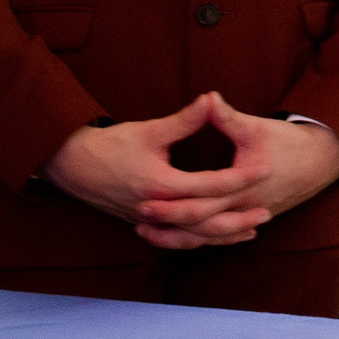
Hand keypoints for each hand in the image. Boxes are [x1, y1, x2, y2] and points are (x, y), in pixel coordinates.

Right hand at [42, 94, 264, 241]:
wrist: (70, 164)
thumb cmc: (109, 144)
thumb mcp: (149, 130)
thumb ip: (184, 120)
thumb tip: (211, 99)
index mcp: (160, 184)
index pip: (209, 186)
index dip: (240, 178)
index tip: (266, 169)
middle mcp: (155, 208)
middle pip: (205, 220)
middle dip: (238, 216)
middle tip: (269, 209)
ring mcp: (148, 220)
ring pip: (192, 236)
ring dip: (224, 235)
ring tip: (254, 229)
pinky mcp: (143, 223)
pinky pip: (177, 239)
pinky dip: (200, 240)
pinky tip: (219, 237)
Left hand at [130, 95, 338, 249]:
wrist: (322, 160)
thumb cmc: (289, 142)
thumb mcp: (255, 127)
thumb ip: (226, 117)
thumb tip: (207, 97)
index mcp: (243, 184)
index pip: (200, 201)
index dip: (171, 203)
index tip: (143, 200)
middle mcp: (245, 205)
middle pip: (200, 224)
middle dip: (168, 224)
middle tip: (138, 218)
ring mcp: (249, 215)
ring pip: (209, 236)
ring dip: (179, 237)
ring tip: (148, 233)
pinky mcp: (251, 218)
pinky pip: (220, 236)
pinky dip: (198, 239)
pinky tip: (180, 236)